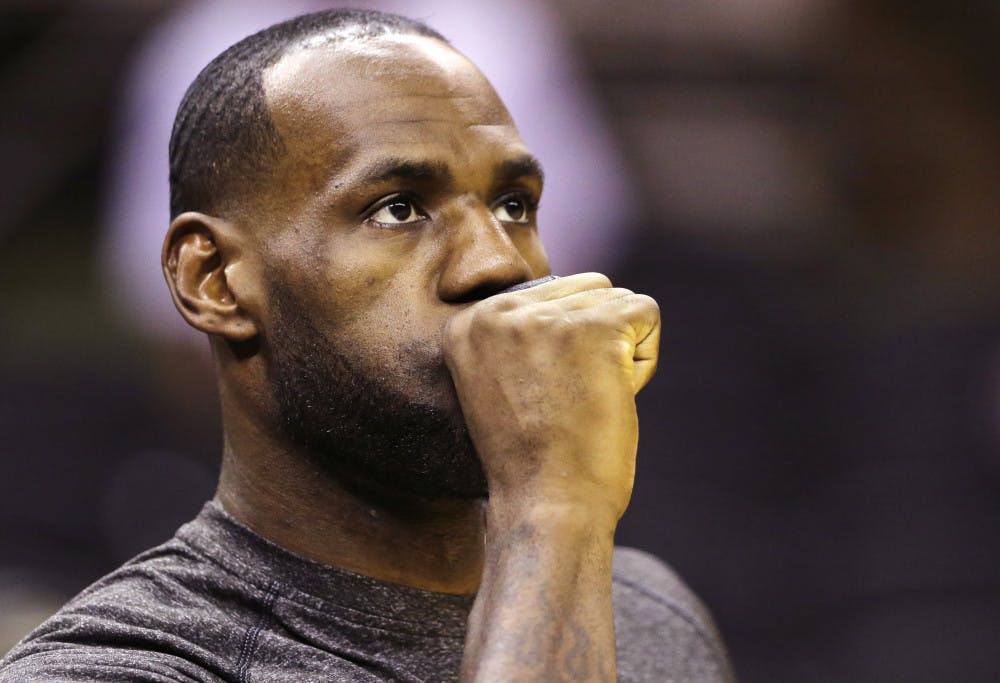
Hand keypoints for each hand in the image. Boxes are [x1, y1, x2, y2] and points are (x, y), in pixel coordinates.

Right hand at [443, 272, 659, 524]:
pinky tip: (615, 394)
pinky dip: (645, 359)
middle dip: (594, 342)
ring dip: (619, 352)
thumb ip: (523, 336)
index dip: (562, 350)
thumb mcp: (502, 383)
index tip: (541, 400)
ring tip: (587, 400)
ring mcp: (545, 318)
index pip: (546, 298)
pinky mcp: (593, 328)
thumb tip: (577, 293)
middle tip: (570, 401)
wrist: (546, 508)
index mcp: (467, 324)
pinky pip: (646, 312)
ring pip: (616, 300)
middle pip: (583, 289)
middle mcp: (496, 311)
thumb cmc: (532, 461)